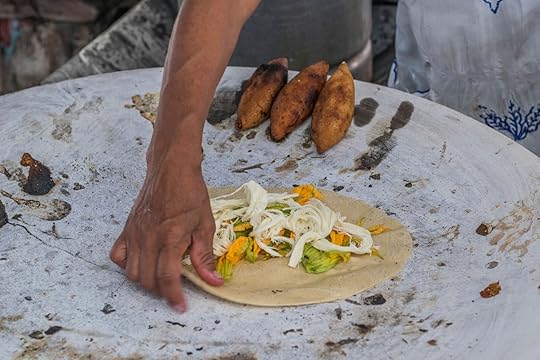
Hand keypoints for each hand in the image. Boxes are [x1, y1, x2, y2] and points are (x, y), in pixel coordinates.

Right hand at [109, 144, 222, 311]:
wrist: (171, 169)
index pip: (167, 277)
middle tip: (176, 289)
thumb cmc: (191, 194)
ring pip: (131, 272)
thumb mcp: (205, 225)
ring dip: (145, 281)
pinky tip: (142, 262)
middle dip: (161, 291)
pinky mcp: (127, 228)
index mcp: (169, 238)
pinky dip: (127, 265)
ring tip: (161, 278)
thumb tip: (213, 281)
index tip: (181, 307)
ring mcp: (134, 234)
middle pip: (146, 279)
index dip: (174, 297)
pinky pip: (117, 255)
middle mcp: (147, 238)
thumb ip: (205, 256)